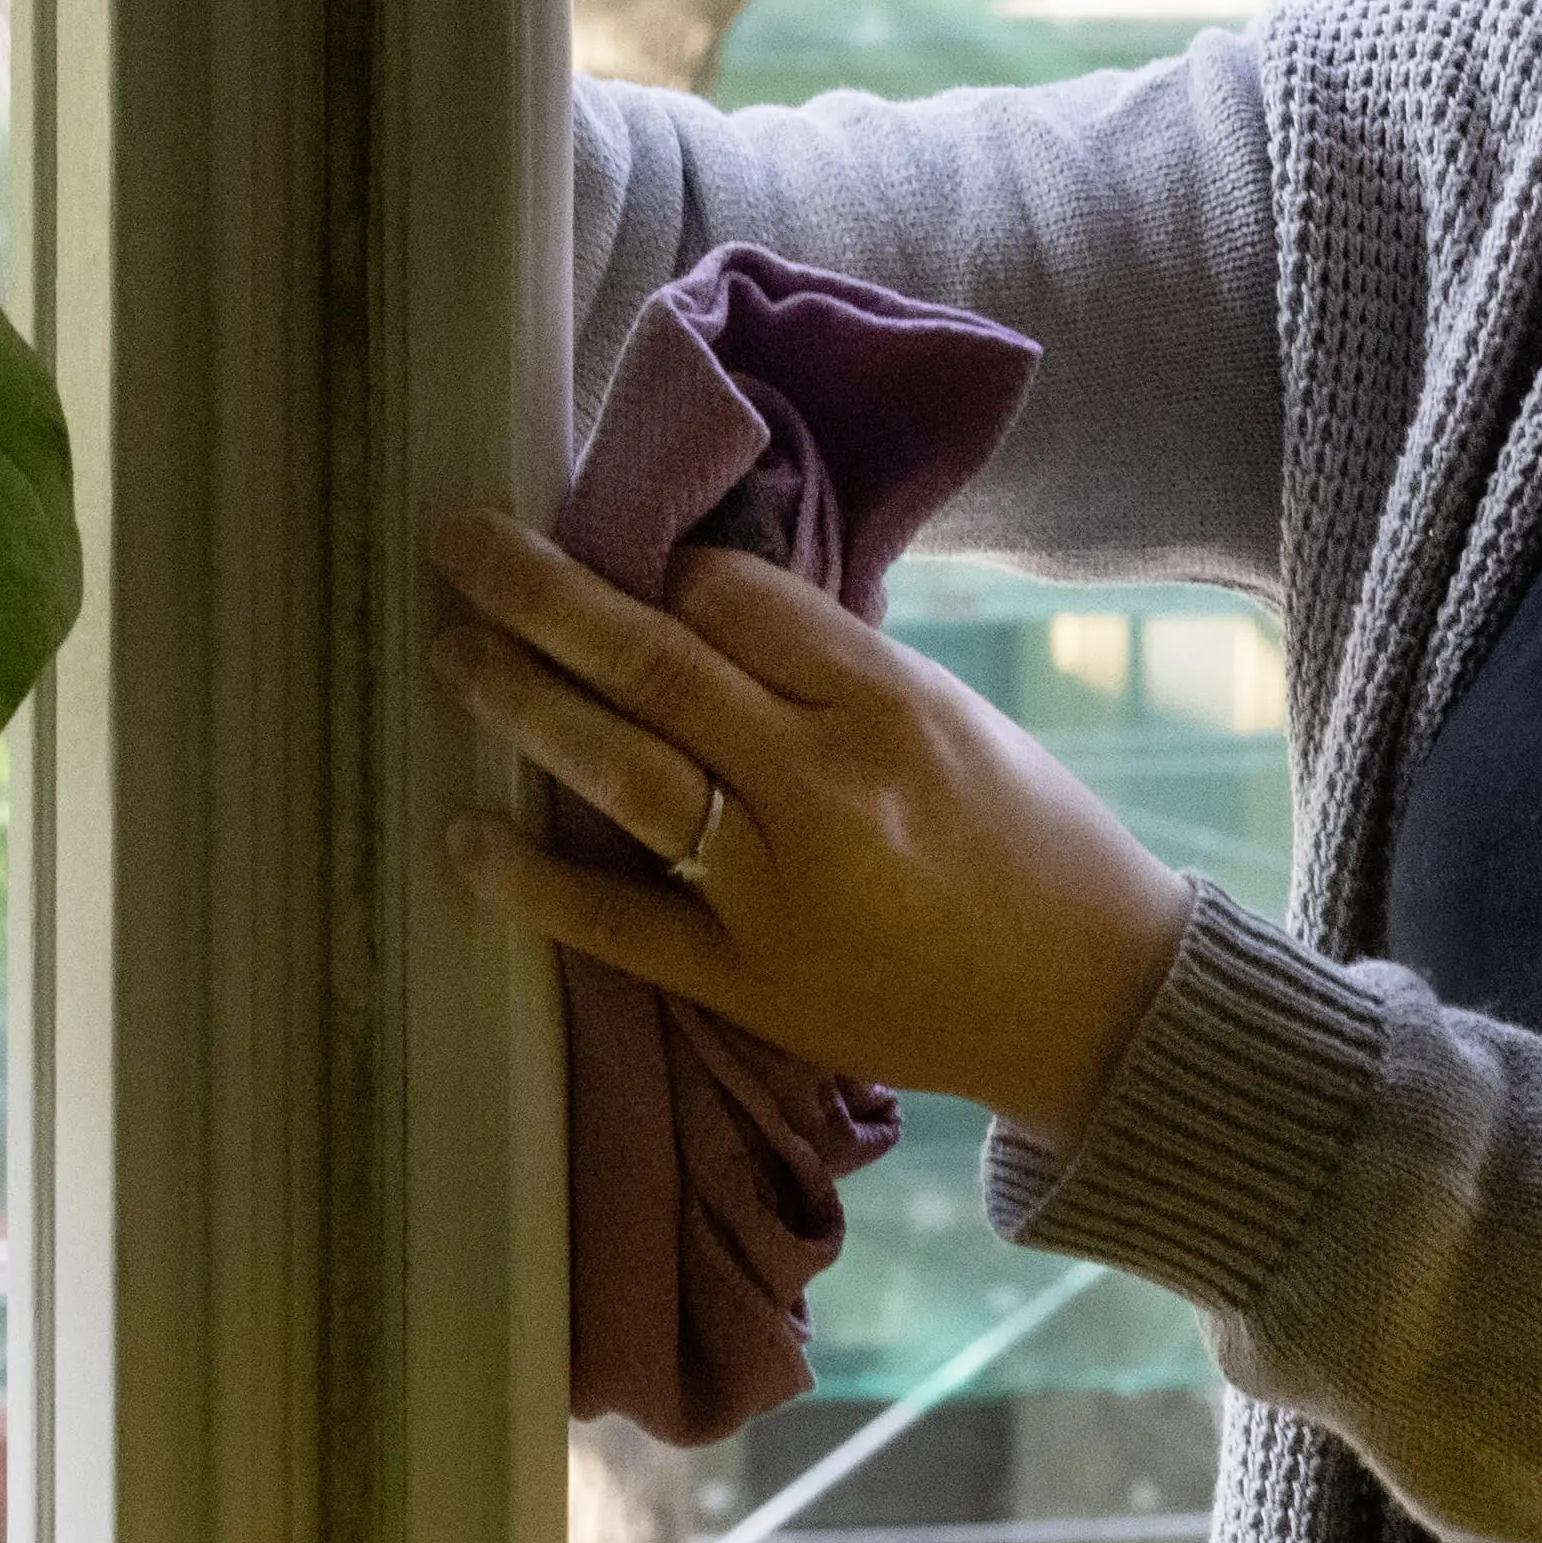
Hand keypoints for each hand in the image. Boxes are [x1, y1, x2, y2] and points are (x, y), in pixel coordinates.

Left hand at [418, 507, 1195, 1151]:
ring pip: (624, 774)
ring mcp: (776, 891)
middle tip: (458, 539)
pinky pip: (617, 924)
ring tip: (451, 651)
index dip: (669, 568)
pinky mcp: (746, 983)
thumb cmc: (1026, 840)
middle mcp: (825, 788)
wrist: (1089, 1004)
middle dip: (540, 593)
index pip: (734, 596)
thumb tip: (693, 602)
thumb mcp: (948, 717)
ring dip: (523, 705)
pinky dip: (533, 879)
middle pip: (654, 665)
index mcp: (888, 704)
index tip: (636, 562)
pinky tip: (462, 836)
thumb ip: (828, 668)